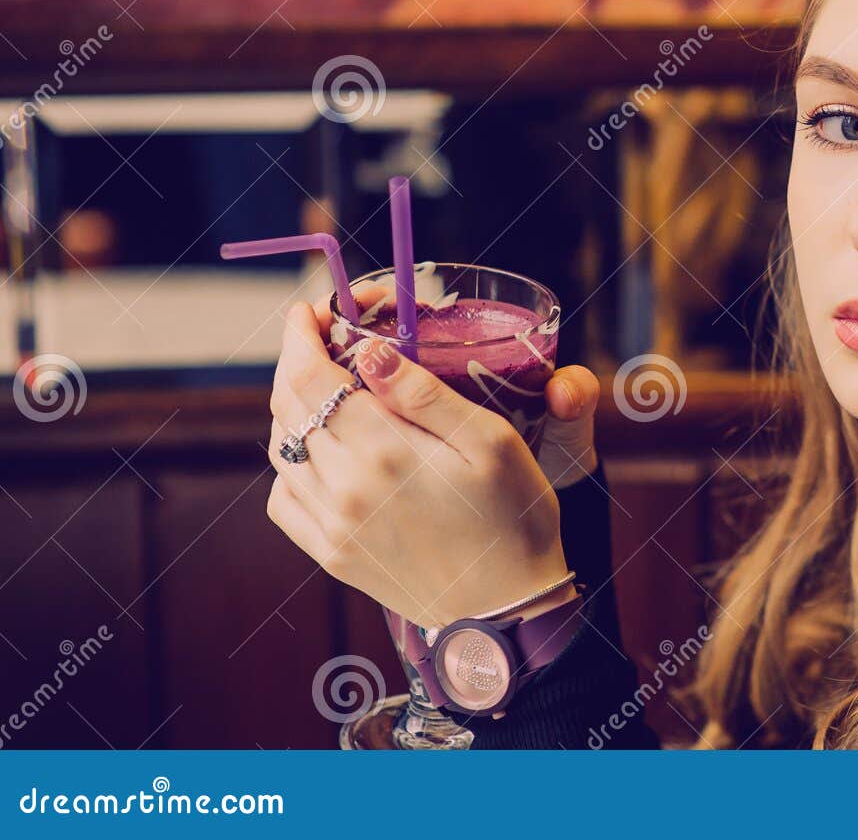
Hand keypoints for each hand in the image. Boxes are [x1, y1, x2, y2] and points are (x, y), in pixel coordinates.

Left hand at [264, 298, 601, 627]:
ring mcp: (331, 525)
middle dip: (300, 359)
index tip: (314, 308)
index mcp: (383, 453)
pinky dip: (292, 463)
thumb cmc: (514, 519)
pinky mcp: (330, 554)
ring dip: (294, 408)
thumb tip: (372, 352)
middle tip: (327, 336)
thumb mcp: (491, 442)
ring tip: (330, 388)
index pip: (311, 376)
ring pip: (281, 448)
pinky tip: (325, 452)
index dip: (304, 334)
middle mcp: (343, 489)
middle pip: (288, 406)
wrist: (506, 612)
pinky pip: (284, 498)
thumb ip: (425, 395)